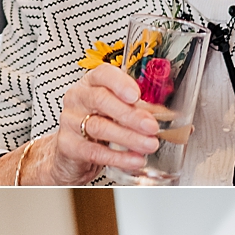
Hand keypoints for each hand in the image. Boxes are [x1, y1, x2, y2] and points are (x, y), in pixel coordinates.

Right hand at [31, 64, 161, 183]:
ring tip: (149, 145)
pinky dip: (117, 157)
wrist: (73, 151)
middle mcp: (78, 98)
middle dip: (130, 114)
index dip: (120, 83)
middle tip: (152, 127)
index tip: (137, 96)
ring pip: (99, 126)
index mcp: (92, 84)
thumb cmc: (99, 123)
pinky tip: (134, 160)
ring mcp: (70, 121)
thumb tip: (166, 115)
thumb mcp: (118, 111)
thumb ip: (139, 109)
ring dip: (128, 137)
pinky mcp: (68, 145)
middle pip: (101, 100)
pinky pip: (93, 151)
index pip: (102, 74)